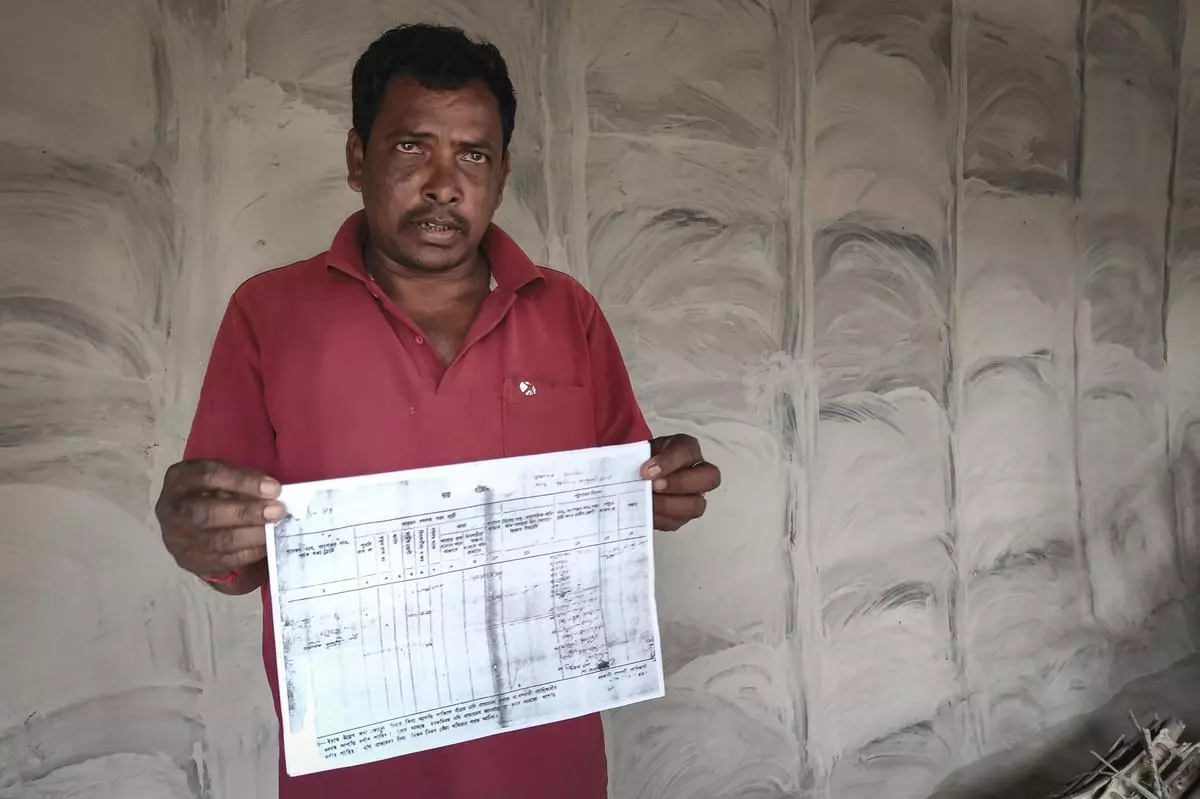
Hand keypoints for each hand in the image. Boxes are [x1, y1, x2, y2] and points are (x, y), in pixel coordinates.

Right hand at [155, 459, 285, 578]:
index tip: (273, 488)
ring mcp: (178, 539)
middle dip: (246, 513)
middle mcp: (171, 510)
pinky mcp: (191, 562)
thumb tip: (272, 491)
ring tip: (274, 529)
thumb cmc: (210, 493)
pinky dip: (249, 553)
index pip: (208, 476)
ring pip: (216, 541)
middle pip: (207, 513)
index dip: (243, 481)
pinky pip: (223, 561)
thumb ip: (241, 480)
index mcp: (178, 480)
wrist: (186, 523)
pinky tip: (266, 545)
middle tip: (277, 511)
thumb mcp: (219, 477)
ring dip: (251, 535)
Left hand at [641, 434, 720, 531]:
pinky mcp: (682, 517)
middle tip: (654, 486)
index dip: (668, 462)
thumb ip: (640, 456)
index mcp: (688, 450)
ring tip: (649, 502)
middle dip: (679, 484)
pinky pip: (677, 522)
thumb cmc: (645, 460)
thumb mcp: (644, 449)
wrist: (638, 474)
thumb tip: (631, 471)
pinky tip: (646, 513)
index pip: (687, 452)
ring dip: (669, 505)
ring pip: (697, 506)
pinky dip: (660, 519)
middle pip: (708, 478)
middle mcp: (699, 472)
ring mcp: (695, 497)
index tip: (646, 470)